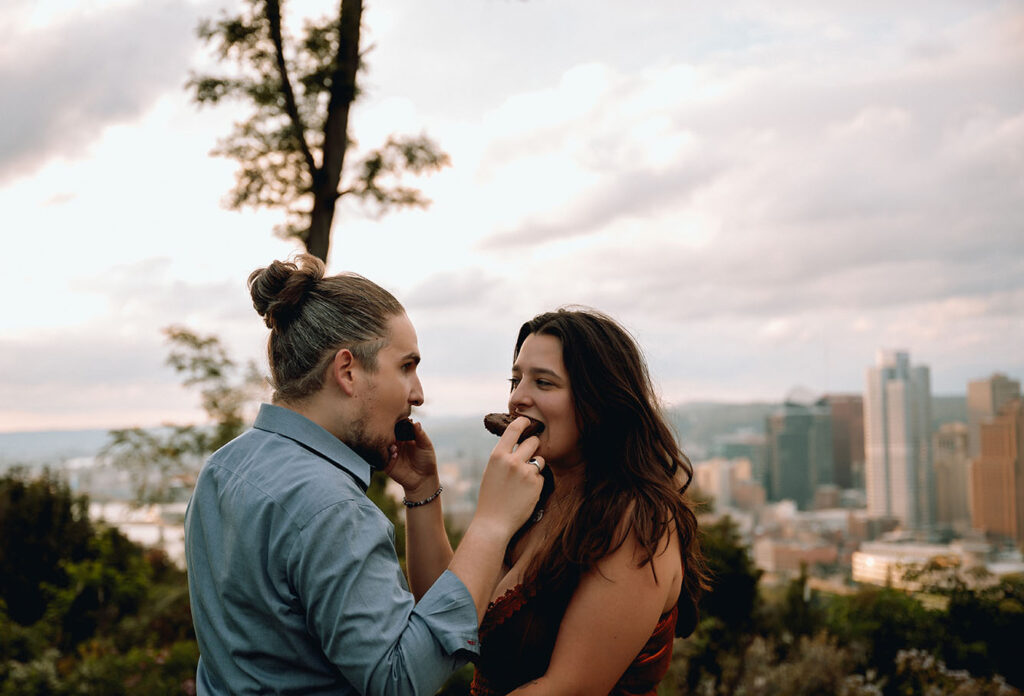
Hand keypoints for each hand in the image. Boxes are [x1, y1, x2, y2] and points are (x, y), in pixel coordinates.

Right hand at [383, 422, 438, 499]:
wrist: (423, 479)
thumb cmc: (426, 460)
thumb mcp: (426, 446)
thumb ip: (420, 435)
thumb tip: (416, 422)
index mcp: (404, 436)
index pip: (398, 426)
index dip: (397, 422)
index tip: (399, 421)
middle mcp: (396, 443)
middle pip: (388, 433)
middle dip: (389, 432)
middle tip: (393, 431)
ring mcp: (390, 453)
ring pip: (383, 444)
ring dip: (387, 443)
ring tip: (396, 446)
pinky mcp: (386, 464)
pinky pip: (382, 456)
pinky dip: (387, 454)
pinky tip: (395, 454)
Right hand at [473, 416, 544, 538]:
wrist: (493, 523)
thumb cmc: (490, 497)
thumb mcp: (491, 471)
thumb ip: (503, 457)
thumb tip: (517, 444)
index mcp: (497, 455)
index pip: (514, 429)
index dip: (523, 422)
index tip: (528, 421)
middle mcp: (512, 461)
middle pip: (533, 441)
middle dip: (533, 446)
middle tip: (530, 453)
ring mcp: (526, 472)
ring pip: (540, 459)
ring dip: (536, 465)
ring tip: (524, 479)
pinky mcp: (536, 484)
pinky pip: (541, 476)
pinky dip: (536, 482)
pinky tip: (525, 492)